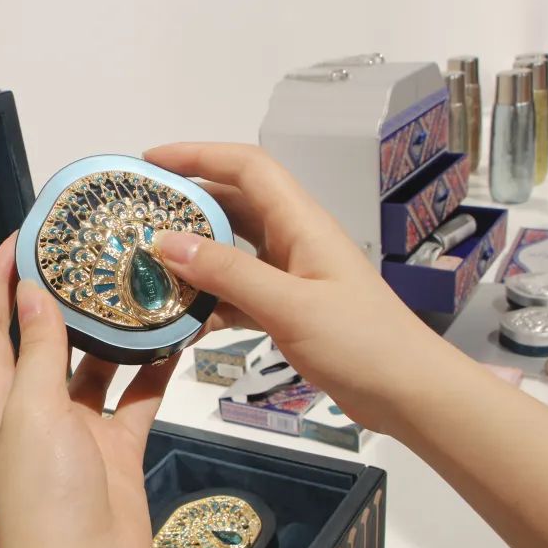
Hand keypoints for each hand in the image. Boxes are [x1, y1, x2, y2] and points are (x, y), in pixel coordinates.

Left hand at [0, 234, 170, 547]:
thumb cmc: (45, 490)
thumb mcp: (32, 411)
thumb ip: (37, 351)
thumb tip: (29, 290)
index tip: (22, 236)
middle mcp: (33, 407)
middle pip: (42, 340)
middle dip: (62, 298)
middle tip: (94, 254)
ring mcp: (76, 428)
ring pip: (94, 367)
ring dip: (114, 334)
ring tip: (139, 288)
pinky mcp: (115, 447)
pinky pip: (135, 400)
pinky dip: (153, 375)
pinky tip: (175, 343)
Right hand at [144, 143, 453, 433]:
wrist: (410, 393)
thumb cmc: (360, 342)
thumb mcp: (288, 305)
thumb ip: (227, 273)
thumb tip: (164, 241)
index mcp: (301, 223)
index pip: (246, 167)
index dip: (198, 154)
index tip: (150, 161)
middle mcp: (294, 239)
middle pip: (234, 203)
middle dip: (187, 202)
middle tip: (137, 214)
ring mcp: (292, 274)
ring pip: (233, 248)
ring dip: (194, 253)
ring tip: (148, 262)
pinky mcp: (290, 308)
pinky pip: (240, 290)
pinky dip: (211, 297)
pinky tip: (183, 316)